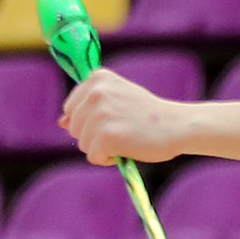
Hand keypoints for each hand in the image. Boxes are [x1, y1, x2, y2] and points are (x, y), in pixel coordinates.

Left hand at [62, 69, 189, 165]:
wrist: (178, 126)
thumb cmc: (149, 115)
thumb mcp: (118, 99)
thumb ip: (89, 106)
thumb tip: (61, 122)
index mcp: (97, 79)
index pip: (71, 109)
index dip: (90, 121)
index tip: (114, 120)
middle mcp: (95, 93)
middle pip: (74, 128)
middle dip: (95, 136)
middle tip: (123, 131)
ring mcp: (100, 114)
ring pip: (83, 144)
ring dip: (102, 148)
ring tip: (127, 139)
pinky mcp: (106, 136)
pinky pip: (94, 156)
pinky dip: (109, 159)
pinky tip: (127, 149)